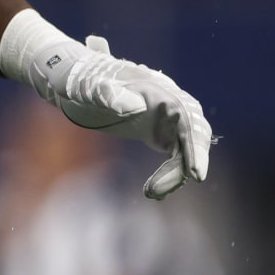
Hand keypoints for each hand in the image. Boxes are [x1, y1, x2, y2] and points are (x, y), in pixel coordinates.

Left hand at [52, 35, 212, 198]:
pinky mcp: (161, 135)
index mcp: (159, 89)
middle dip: (189, 162)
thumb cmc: (85, 81)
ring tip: (152, 193)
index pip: (187, 117)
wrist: (78, 83)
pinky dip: (168, 176)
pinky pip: (175, 158)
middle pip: (194, 135)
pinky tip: (153, 191)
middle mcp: (170, 104)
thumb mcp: (90, 87)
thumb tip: (134, 107)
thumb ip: (108, 95)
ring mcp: (168, 121)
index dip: (194, 145)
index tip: (196, 173)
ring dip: (175, 175)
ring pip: (185, 151)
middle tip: (173, 187)